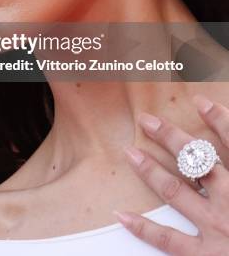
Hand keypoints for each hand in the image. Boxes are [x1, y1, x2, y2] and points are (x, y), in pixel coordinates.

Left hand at [113, 95, 228, 254]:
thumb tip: (218, 165)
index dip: (220, 121)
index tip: (201, 101)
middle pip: (196, 161)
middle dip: (170, 137)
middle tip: (147, 120)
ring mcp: (217, 229)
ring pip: (176, 191)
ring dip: (150, 170)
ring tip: (130, 152)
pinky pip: (169, 241)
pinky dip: (144, 228)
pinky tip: (122, 215)